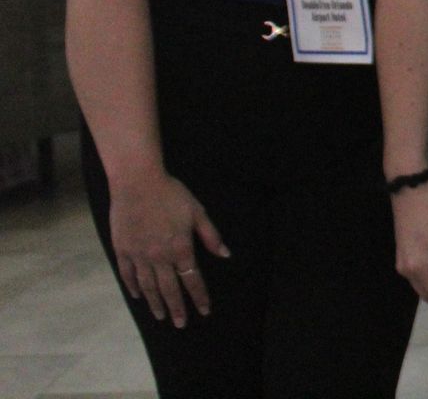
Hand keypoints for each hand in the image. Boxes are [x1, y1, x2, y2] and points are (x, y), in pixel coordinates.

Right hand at [107, 170, 227, 327]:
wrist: (137, 182)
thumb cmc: (171, 194)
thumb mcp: (198, 212)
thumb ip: (211, 236)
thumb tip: (225, 255)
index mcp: (180, 248)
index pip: (192, 279)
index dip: (199, 296)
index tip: (204, 311)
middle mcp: (159, 257)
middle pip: (169, 289)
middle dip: (177, 308)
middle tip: (181, 325)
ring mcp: (138, 255)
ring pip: (148, 286)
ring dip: (155, 303)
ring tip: (161, 317)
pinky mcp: (122, 250)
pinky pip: (127, 274)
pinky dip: (133, 287)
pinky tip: (138, 296)